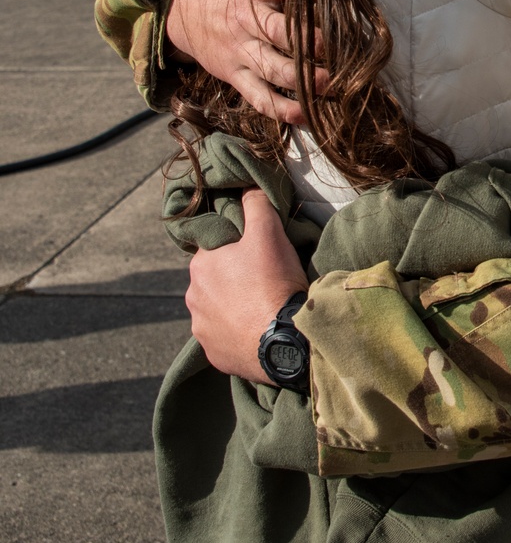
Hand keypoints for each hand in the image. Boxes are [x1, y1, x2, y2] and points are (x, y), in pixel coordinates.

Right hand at [167, 0, 328, 123]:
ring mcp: (240, 50)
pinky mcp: (235, 75)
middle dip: (316, 43)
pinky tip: (307, 117)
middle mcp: (247, 19)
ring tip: (336, 86)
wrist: (180, 11)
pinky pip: (258, 97)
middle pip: (284, 33)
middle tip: (346, 50)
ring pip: (275, 69)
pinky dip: (282, 110)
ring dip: (307, 81)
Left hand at [186, 190, 307, 382]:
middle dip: (235, 278)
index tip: (259, 255)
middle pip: (216, 280)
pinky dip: (237, 333)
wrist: (285, 341)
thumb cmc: (274, 282)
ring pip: (218, 310)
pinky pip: (224, 338)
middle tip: (265, 280)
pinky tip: (258, 330)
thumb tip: (247, 188)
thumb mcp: (269, 233)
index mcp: (200, 265)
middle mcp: (192, 297)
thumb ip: (256, 204)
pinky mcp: (214, 354)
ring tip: (263, 307)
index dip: (238, 248)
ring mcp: (201, 329)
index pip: (215, 248)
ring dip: (234, 307)